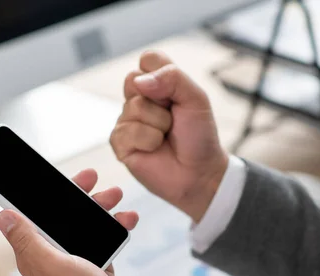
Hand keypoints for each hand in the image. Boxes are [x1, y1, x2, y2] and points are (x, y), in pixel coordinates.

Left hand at [0, 169, 141, 275]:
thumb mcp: (51, 264)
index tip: (53, 175)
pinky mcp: (97, 264)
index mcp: (36, 253)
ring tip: (116, 196)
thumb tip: (3, 215)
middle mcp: (54, 254)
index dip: (43, 193)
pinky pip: (104, 237)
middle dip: (79, 195)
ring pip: (86, 223)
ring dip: (101, 208)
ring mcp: (77, 259)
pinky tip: (127, 220)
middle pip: (62, 215)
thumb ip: (27, 239)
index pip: (34, 215)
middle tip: (92, 177)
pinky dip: (115, 226)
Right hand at [110, 51, 228, 222]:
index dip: (162, 74)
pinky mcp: (120, 143)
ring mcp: (127, 120)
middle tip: (173, 118)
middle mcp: (140, 99)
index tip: (177, 95)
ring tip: (166, 136)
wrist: (199, 173)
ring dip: (158, 125)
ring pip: (133, 107)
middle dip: (161, 101)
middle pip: (134, 80)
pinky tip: (155, 148)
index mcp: (158, 84)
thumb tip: (140, 82)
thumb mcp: (196, 99)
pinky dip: (148, 141)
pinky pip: (127, 131)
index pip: (148, 59)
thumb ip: (173, 78)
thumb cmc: (199, 136)